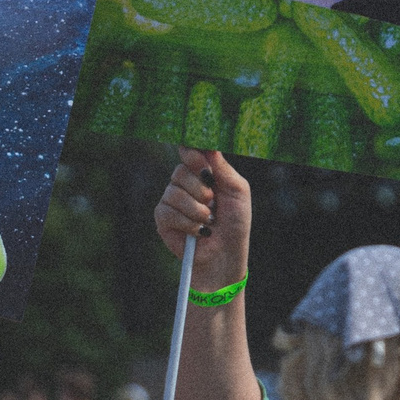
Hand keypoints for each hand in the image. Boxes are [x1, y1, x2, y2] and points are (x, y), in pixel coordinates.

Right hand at [154, 149, 252, 287]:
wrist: (225, 255)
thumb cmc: (235, 223)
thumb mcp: (237, 191)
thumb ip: (222, 167)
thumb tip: (208, 144)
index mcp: (202, 173)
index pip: (188, 152)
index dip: (192, 155)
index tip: (204, 167)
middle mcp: (184, 183)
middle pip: (180, 171)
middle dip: (201, 190)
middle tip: (213, 204)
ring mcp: (171, 200)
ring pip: (173, 192)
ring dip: (197, 210)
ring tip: (208, 221)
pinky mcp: (163, 219)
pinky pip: (168, 212)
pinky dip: (187, 223)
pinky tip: (198, 232)